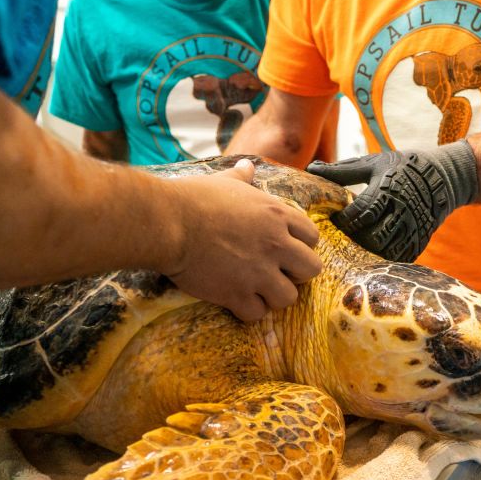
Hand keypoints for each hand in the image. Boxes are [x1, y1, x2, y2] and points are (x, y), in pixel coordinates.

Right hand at [162, 159, 321, 321]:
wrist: (168, 223)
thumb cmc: (193, 198)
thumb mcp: (223, 181)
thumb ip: (242, 177)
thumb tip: (247, 165)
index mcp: (276, 215)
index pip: (312, 237)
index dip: (301, 245)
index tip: (284, 249)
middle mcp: (275, 245)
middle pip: (311, 269)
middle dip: (296, 274)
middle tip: (276, 272)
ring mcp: (258, 272)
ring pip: (288, 298)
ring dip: (274, 296)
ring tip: (257, 290)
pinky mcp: (237, 294)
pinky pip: (258, 314)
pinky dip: (248, 310)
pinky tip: (236, 300)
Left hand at [307, 141, 477, 261]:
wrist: (444, 177)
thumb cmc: (403, 166)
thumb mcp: (373, 163)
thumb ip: (341, 170)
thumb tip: (311, 168)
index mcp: (387, 189)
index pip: (359, 213)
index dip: (342, 220)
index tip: (332, 221)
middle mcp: (401, 211)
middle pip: (371, 236)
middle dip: (352, 240)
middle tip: (339, 238)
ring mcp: (413, 228)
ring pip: (384, 250)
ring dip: (366, 251)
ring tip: (352, 246)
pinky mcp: (420, 241)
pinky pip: (398, 258)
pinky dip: (382, 257)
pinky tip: (370, 252)